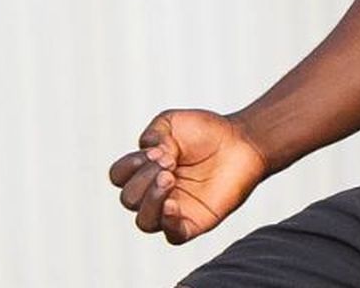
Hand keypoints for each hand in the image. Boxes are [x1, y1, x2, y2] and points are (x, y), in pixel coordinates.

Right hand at [107, 109, 269, 244]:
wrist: (241, 141)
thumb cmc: (206, 132)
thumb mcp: (171, 122)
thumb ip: (152, 135)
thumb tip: (149, 157)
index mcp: (145, 169)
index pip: (119, 177)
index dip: (128, 165)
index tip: (155, 149)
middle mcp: (155, 192)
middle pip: (128, 199)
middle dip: (143, 179)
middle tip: (169, 161)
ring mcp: (174, 209)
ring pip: (145, 222)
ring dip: (150, 201)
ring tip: (170, 179)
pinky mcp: (194, 223)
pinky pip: (172, 236)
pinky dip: (167, 223)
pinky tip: (173, 204)